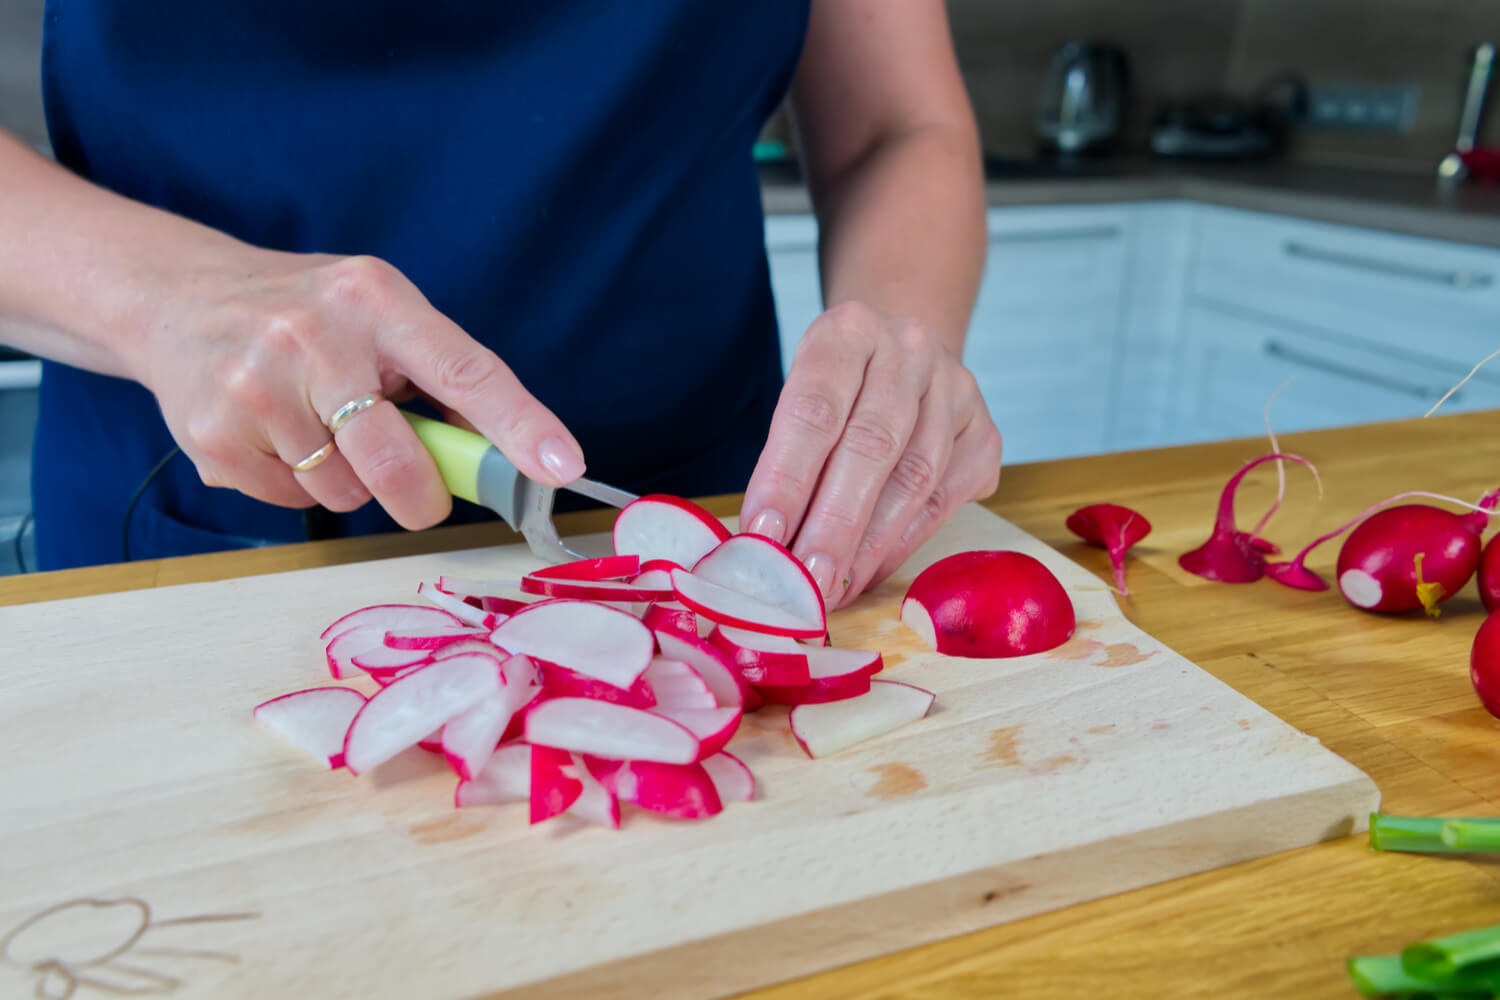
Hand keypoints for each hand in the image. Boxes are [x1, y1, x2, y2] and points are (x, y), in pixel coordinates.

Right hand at [135, 251, 585, 527]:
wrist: (178, 298)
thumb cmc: (308, 316)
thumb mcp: (378, 314)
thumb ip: (439, 377)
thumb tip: (506, 457)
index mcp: (375, 299)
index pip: (465, 369)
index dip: (519, 424)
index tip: (561, 466)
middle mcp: (313, 336)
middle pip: (398, 461)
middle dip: (420, 495)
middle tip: (418, 490)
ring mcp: (255, 386)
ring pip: (344, 491)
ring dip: (348, 480)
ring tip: (317, 427)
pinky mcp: (214, 435)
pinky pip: (291, 500)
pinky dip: (296, 484)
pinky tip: (275, 434)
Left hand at [739, 301, 1002, 608]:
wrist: (903, 356)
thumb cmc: (837, 388)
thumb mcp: (800, 395)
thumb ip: (784, 458)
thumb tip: (764, 543)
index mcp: (850, 330)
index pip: (814, 409)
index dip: (787, 478)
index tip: (764, 536)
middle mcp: (911, 349)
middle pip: (871, 446)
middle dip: (834, 524)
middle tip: (806, 582)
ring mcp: (957, 390)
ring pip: (914, 479)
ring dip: (869, 545)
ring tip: (832, 587)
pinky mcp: (985, 433)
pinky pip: (943, 501)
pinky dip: (902, 544)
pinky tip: (868, 572)